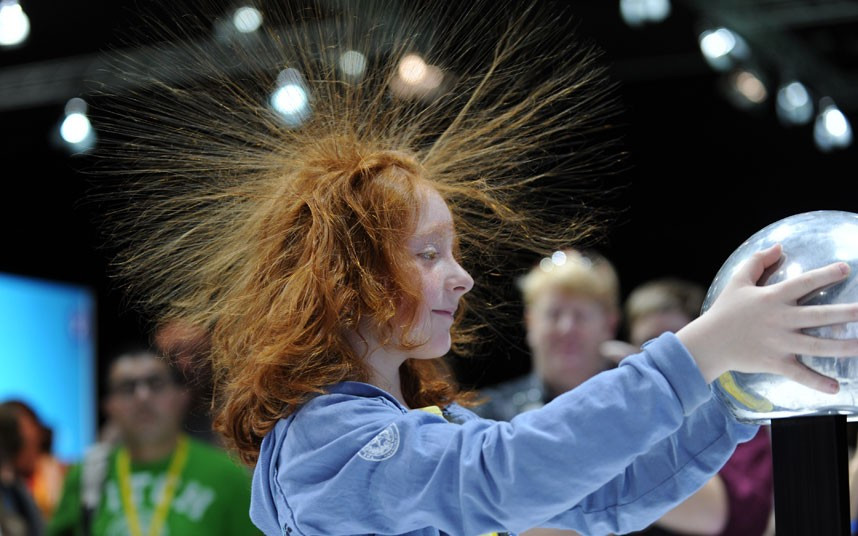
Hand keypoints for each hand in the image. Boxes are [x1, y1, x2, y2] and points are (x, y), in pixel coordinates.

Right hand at [677, 243, 857, 392]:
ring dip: (844, 347)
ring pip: (818, 346)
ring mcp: (780, 343)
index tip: (846, 269)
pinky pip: (799, 374)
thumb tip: (779, 247)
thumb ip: (757, 261)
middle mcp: (781, 320)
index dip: (826, 274)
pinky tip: (835, 388)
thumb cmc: (724, 311)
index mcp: (772, 298)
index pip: (804, 283)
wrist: (708, 343)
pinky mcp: (775, 363)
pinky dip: (817, 382)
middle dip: (847, 313)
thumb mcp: (737, 281)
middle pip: (820, 315)